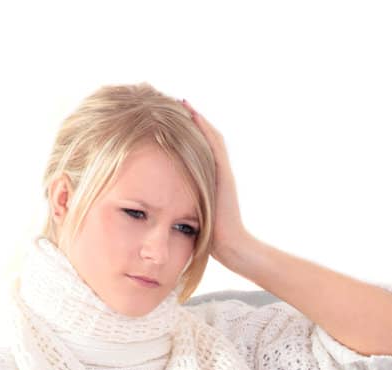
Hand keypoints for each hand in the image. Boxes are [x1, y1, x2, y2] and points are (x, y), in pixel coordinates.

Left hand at [180, 99, 249, 264]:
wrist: (231, 246)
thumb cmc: (210, 238)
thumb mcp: (193, 216)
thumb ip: (182, 205)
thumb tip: (160, 207)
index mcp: (211, 179)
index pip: (199, 148)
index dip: (186, 132)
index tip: (170, 117)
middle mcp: (219, 171)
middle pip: (205, 136)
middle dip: (190, 119)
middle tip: (173, 101)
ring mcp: (223, 171)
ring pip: (210, 136)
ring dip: (196, 117)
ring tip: (180, 101)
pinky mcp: (224, 173)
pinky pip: (213, 144)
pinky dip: (203, 127)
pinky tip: (191, 113)